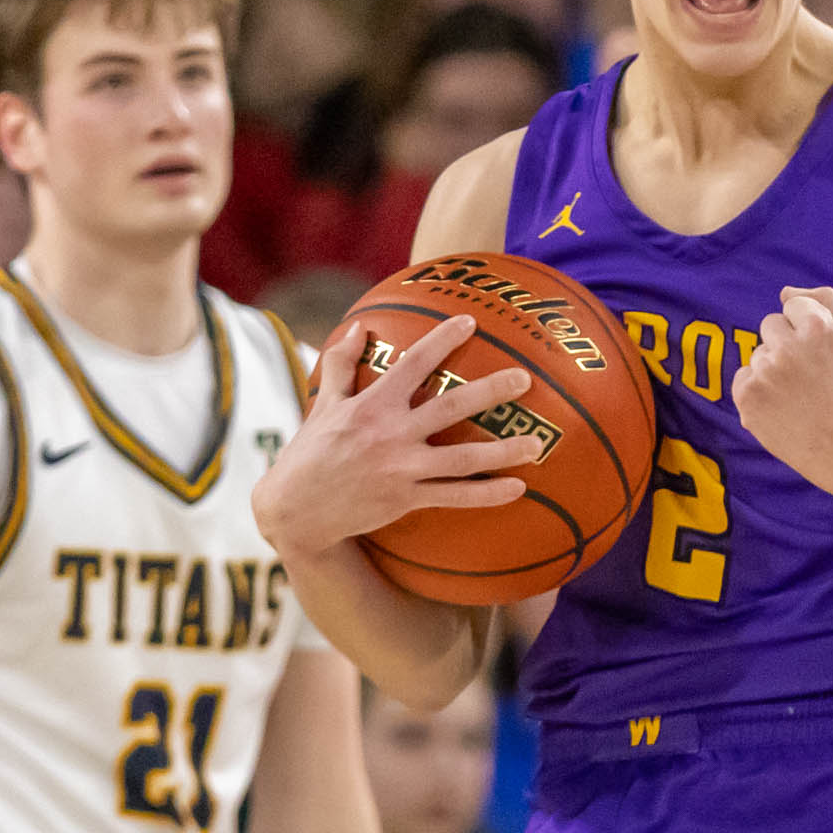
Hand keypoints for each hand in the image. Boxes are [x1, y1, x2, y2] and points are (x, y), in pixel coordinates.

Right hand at [253, 315, 540, 558]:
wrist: (295, 511)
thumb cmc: (310, 453)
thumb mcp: (323, 403)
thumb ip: (342, 363)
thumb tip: (361, 326)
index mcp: (373, 404)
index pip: (414, 363)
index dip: (443, 339)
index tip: (471, 321)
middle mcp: (392, 433)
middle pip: (452, 406)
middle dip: (491, 390)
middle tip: (525, 378)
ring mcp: (402, 468)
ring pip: (463, 457)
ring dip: (503, 450)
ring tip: (537, 443)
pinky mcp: (406, 499)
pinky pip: (455, 497)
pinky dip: (487, 493)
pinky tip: (518, 488)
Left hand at [731, 287, 832, 499]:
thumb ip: (823, 302)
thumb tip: (783, 290)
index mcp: (817, 326)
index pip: (792, 306)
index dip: (806, 331)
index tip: (819, 355)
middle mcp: (788, 346)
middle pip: (769, 325)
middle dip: (785, 346)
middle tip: (808, 378)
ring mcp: (764, 372)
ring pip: (757, 355)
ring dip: (772, 371)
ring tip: (798, 399)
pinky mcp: (747, 397)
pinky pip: (743, 379)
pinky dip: (757, 394)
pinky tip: (780, 410)